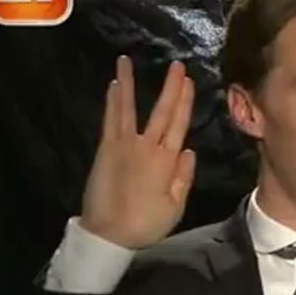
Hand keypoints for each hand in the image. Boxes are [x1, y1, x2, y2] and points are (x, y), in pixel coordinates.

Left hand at [79, 55, 195, 248]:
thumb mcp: (175, 208)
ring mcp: (123, 145)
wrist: (108, 233)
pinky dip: (112, 102)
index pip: (179, 126)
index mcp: (167, 162)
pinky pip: (110, 119)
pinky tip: (112, 86)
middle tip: (176, 65)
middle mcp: (146, 147)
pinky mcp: (105, 149)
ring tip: (125, 60)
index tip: (188, 82)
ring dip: (128, 83)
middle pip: (161, 113)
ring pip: (128, 108)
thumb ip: (184, 178)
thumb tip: (190, 151)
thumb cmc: (145, 223)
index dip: (184, 103)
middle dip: (170, 88)